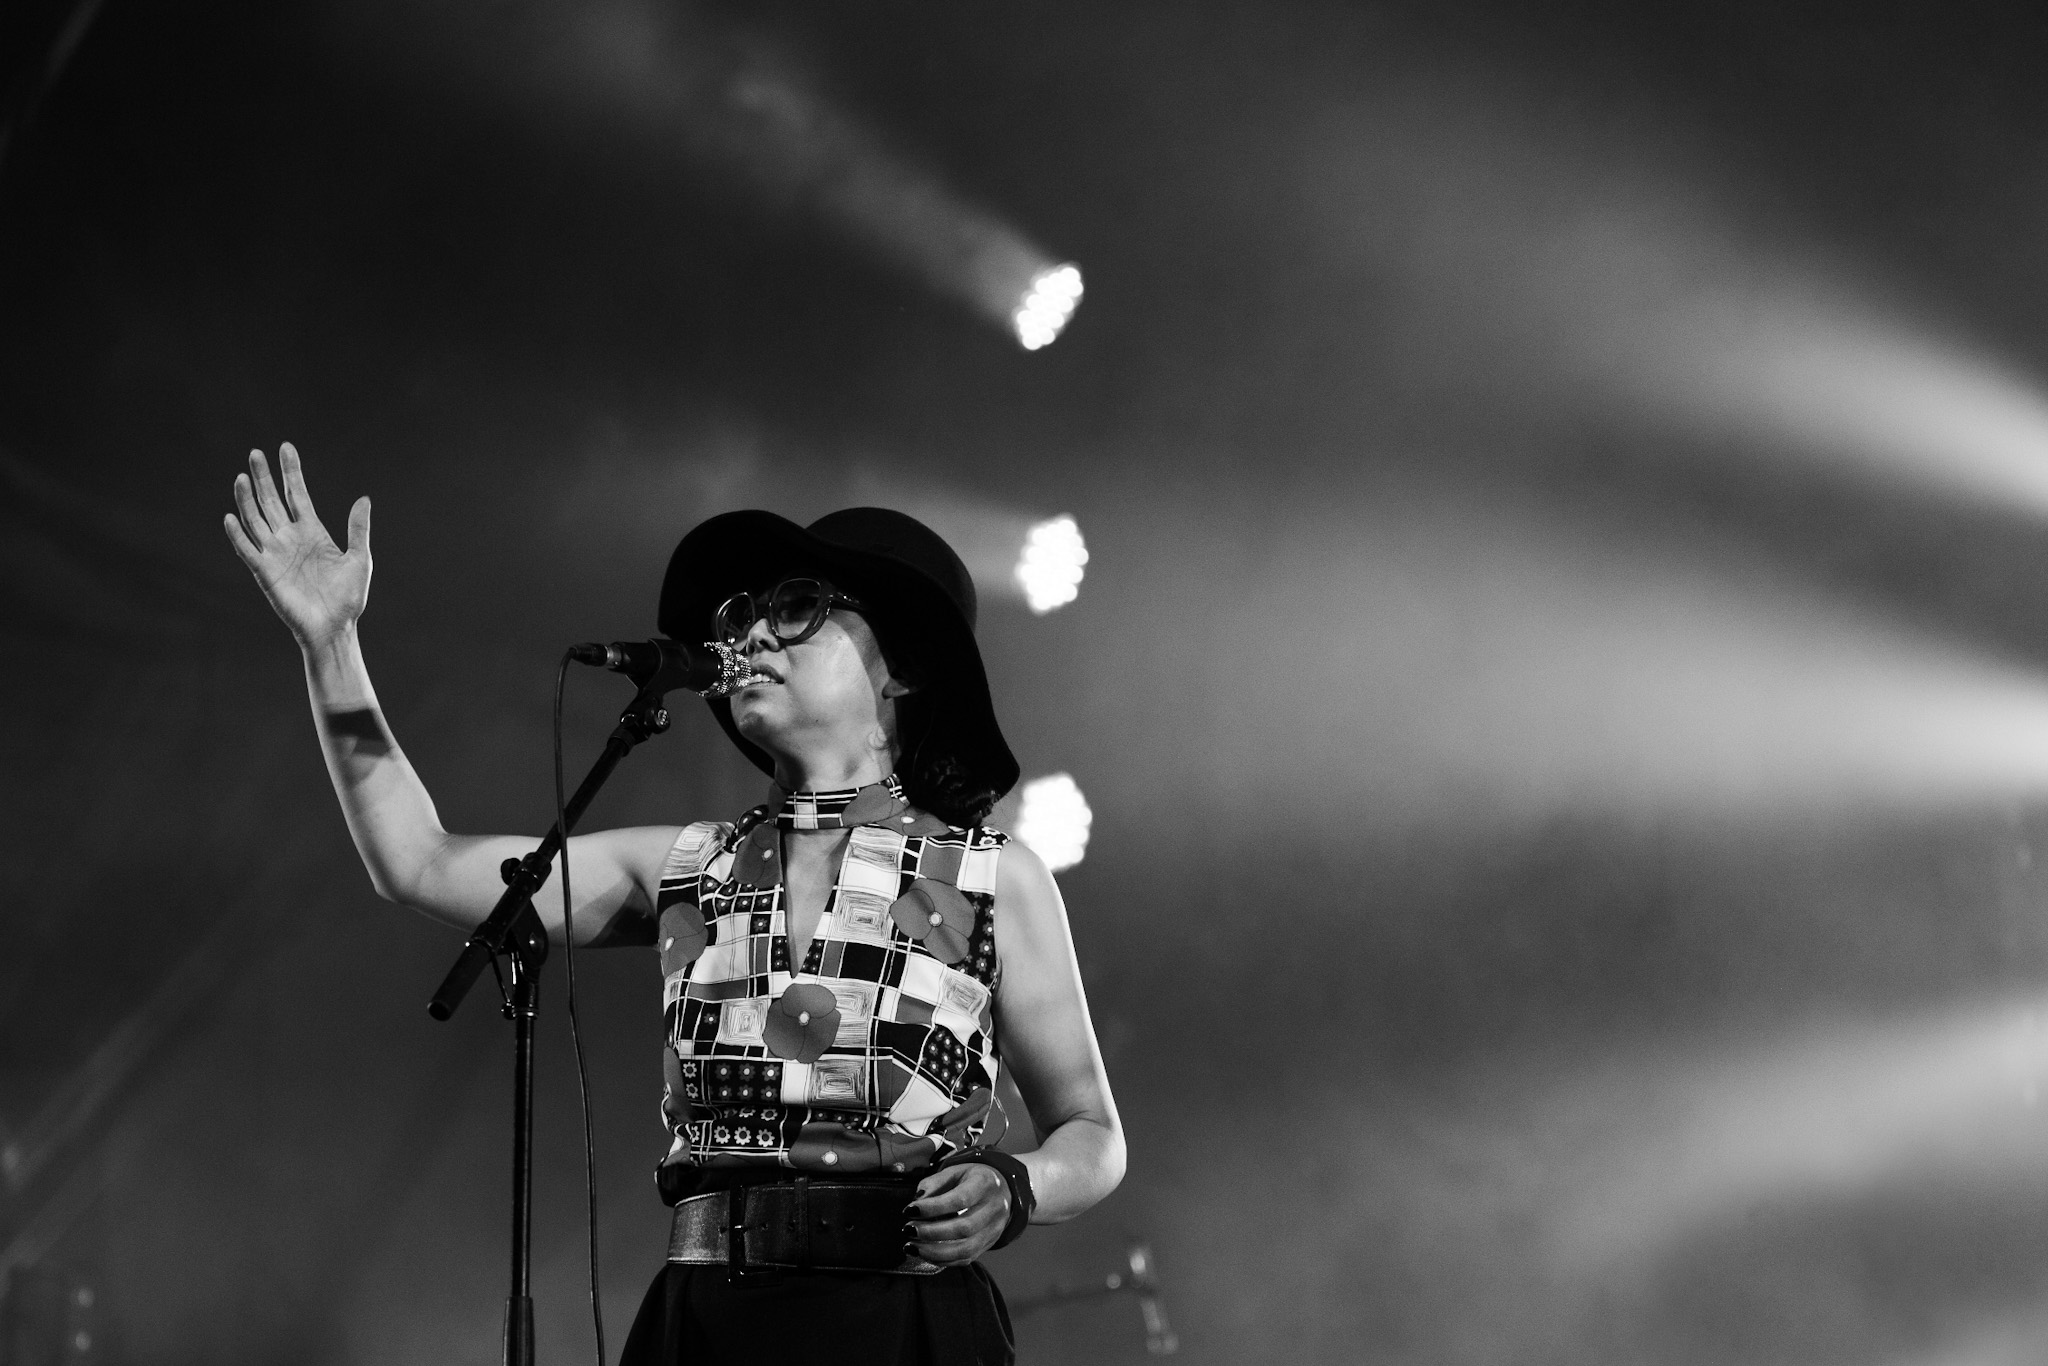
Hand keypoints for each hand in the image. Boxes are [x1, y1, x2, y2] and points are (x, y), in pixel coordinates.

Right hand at [224, 444, 371, 647]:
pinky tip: (230, 517)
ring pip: (256, 520)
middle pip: (272, 501)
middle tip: (254, 453)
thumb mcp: (360, 559)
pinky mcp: (265, 573)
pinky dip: (238, 535)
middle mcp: (290, 538)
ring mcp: (276, 554)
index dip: (291, 471)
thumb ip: (358, 529)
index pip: (298, 494)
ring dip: (247, 499)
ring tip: (241, 477)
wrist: (335, 628)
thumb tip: (364, 498)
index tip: (285, 447)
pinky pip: (248, 550)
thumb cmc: (349, 598)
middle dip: (264, 477)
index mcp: (313, 532)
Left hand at [904, 1161, 1010, 1264]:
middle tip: (908, 1230)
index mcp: (985, 1184)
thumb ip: (934, 1183)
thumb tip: (917, 1201)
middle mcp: (994, 1209)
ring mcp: (994, 1230)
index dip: (933, 1208)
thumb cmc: (971, 1179)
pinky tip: (924, 1253)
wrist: (1000, 1191)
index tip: (909, 1210)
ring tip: (911, 1247)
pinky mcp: (987, 1245)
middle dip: (931, 1232)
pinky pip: (965, 1259)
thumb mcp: (954, 1171)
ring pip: (965, 1249)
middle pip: (963, 1228)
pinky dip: (942, 1260)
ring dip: (934, 1251)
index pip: (960, 1199)